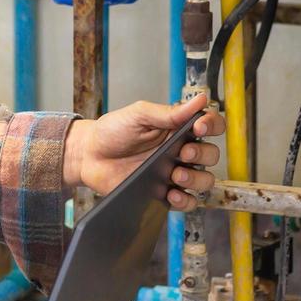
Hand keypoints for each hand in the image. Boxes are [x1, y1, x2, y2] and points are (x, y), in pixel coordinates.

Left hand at [62, 94, 223, 209]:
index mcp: (177, 127)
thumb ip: (168, 112)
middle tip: (183, 153)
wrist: (89, 156)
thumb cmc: (112, 131)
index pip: (210, 124)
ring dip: (196, 179)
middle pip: (211, 154)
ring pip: (204, 180)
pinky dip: (184, 200)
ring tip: (175, 175)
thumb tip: (200, 98)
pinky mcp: (164, 193)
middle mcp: (180, 150)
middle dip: (202, 154)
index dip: (212, 125)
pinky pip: (187, 202)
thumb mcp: (139, 115)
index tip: (199, 127)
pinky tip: (171, 194)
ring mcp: (173, 172)